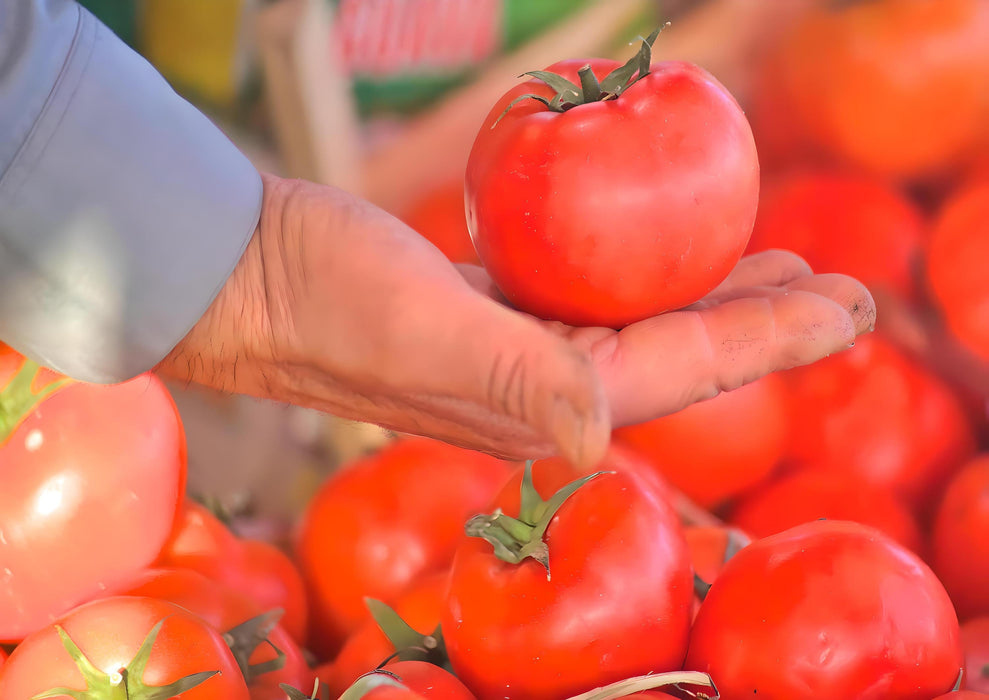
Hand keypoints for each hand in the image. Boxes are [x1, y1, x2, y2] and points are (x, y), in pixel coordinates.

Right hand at [157, 174, 875, 468]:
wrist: (254, 274)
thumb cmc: (328, 298)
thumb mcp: (423, 332)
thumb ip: (514, 384)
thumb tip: (594, 435)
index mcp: (549, 401)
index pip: (691, 368)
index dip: (778, 335)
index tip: (852, 301)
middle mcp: (544, 386)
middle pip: (684, 350)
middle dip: (766, 322)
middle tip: (842, 285)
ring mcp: (519, 349)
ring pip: (644, 319)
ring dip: (712, 292)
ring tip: (776, 261)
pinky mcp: (492, 310)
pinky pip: (591, 292)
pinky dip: (642, 268)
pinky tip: (662, 245)